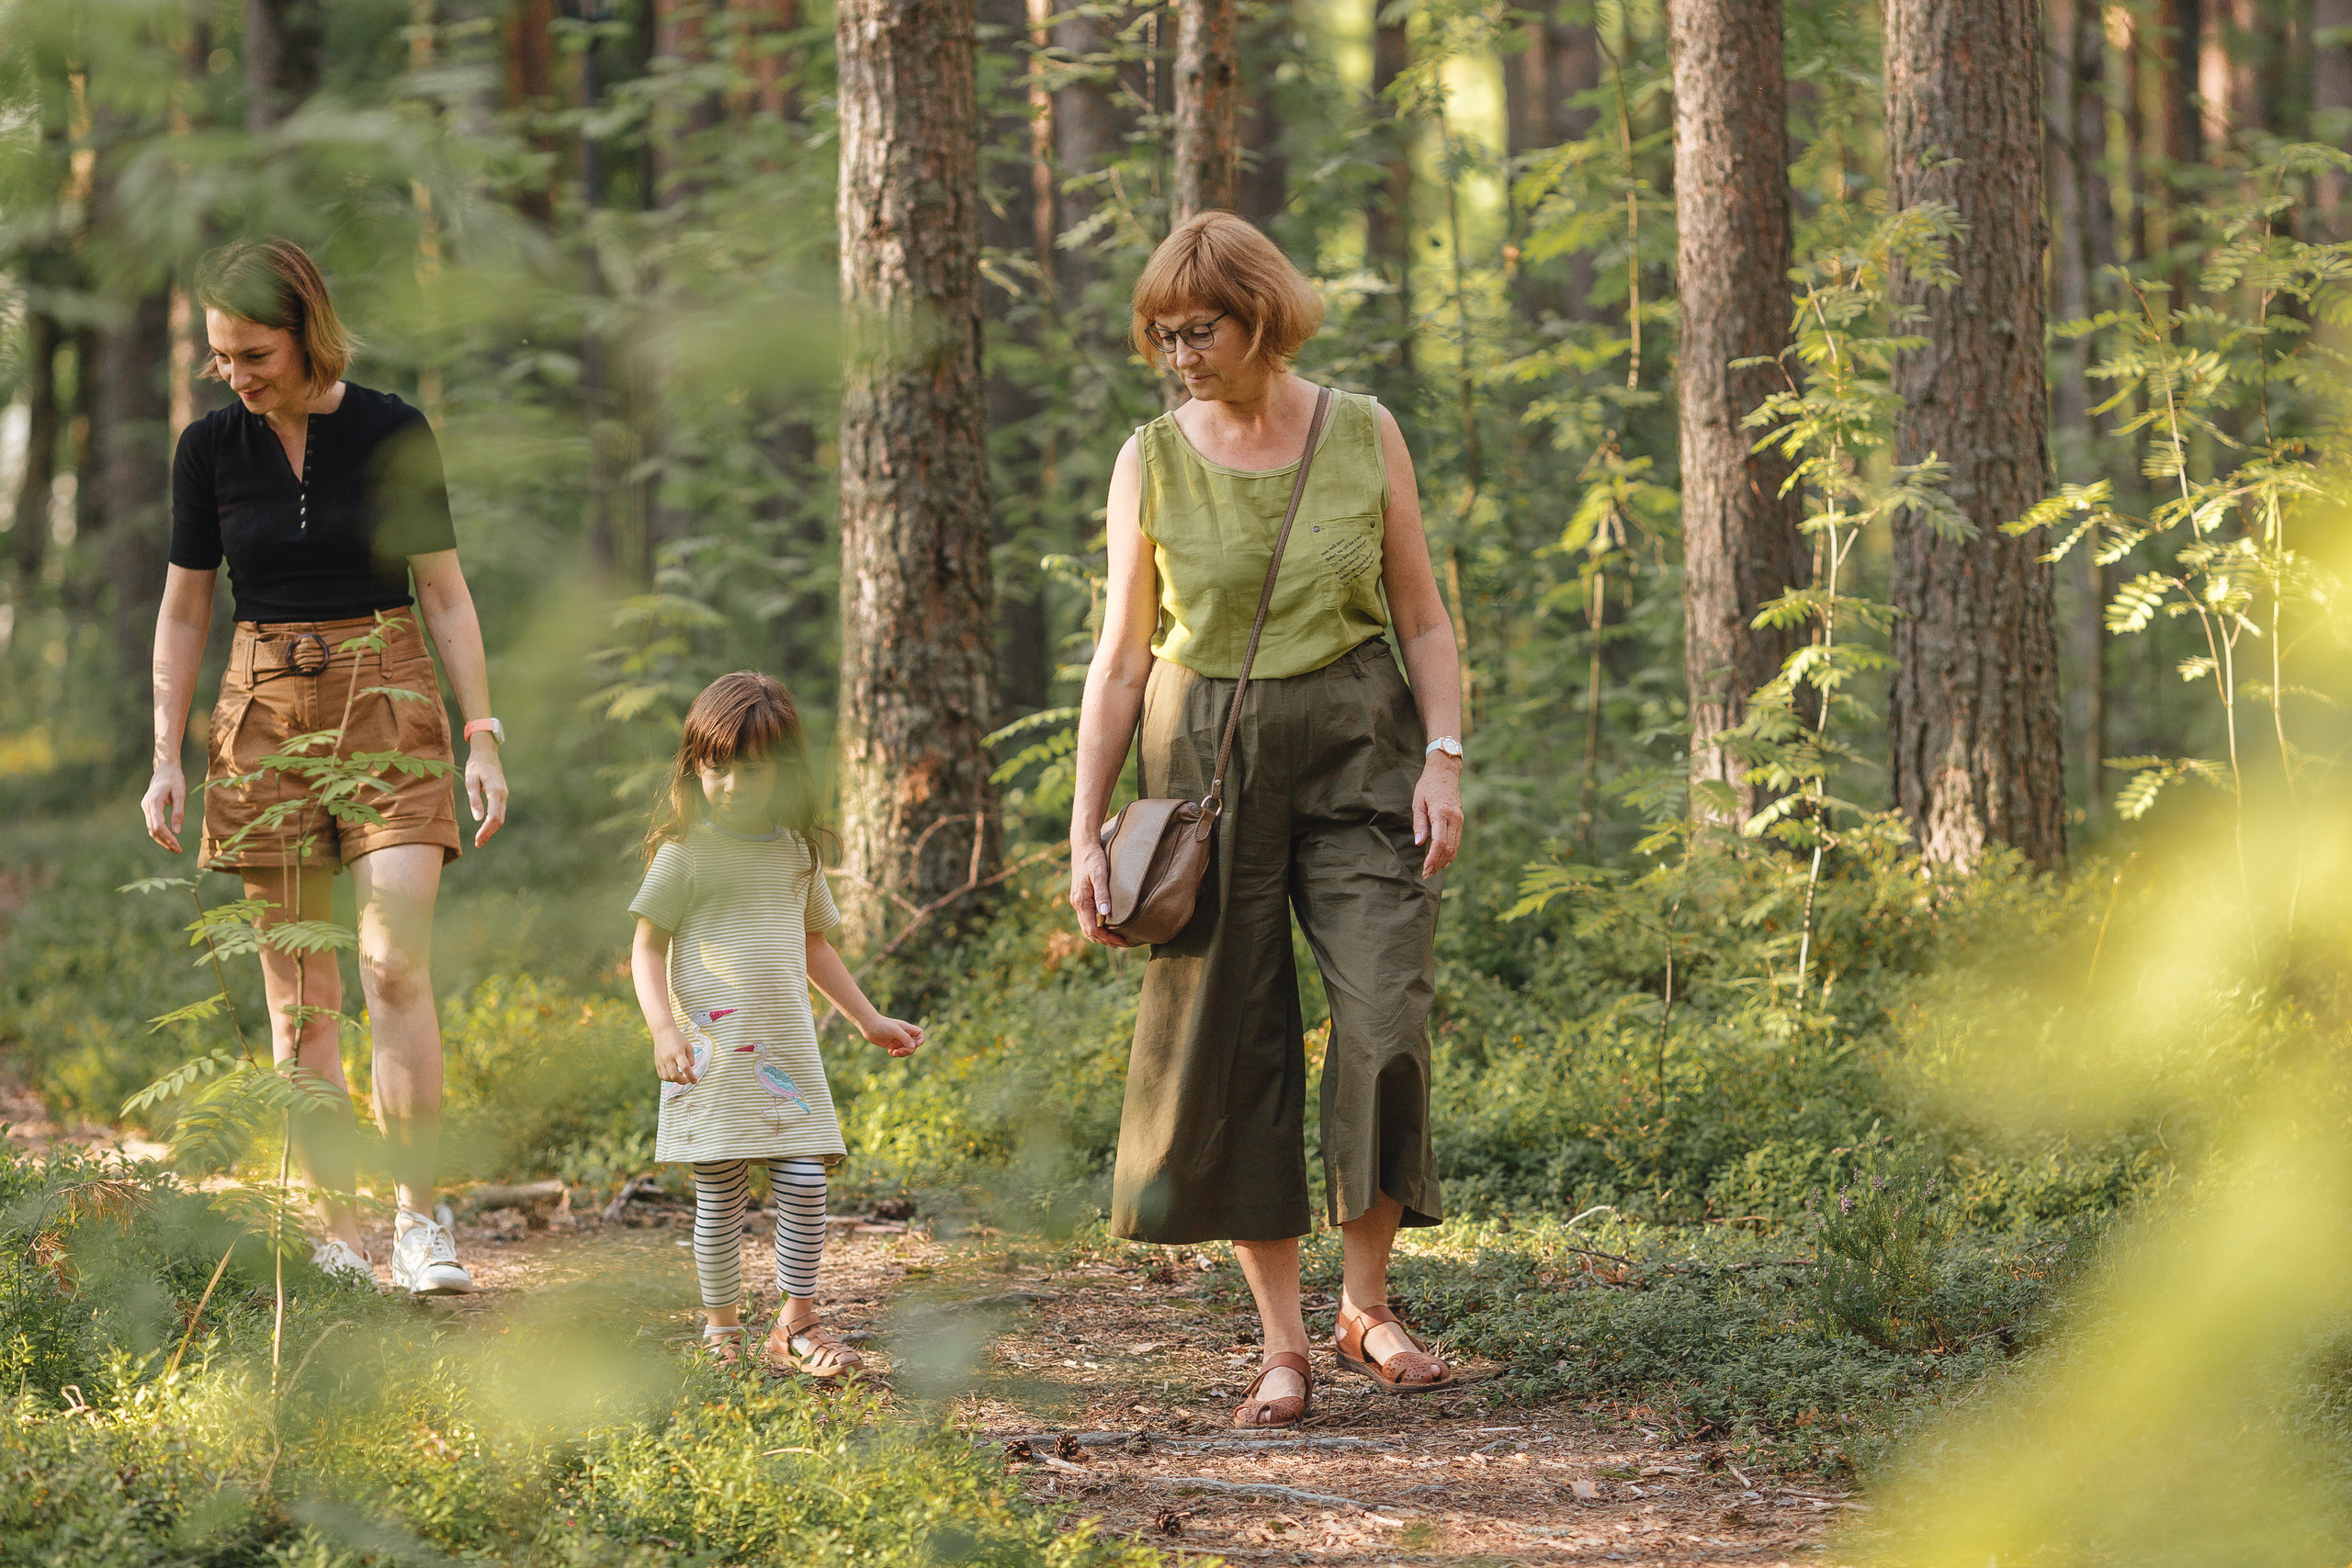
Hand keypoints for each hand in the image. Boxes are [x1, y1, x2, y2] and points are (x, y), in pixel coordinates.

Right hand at [143, 761, 186, 855]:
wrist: (165, 769)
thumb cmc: (175, 780)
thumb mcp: (180, 795)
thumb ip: (178, 812)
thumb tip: (177, 831)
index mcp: (154, 802)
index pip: (158, 825)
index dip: (168, 838)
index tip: (178, 846)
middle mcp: (146, 806)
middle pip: (153, 830)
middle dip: (165, 842)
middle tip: (178, 851)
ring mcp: (145, 807)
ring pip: (151, 829)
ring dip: (162, 840)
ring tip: (175, 848)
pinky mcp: (148, 808)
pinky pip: (152, 824)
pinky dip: (160, 833)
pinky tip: (170, 839)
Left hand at [465, 736, 508, 847]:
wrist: (486, 753)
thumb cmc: (476, 765)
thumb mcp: (470, 780)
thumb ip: (474, 799)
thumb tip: (478, 818)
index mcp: (495, 791)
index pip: (493, 816)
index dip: (486, 830)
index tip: (476, 840)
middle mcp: (503, 794)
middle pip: (499, 820)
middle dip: (489, 833)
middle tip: (477, 843)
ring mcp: (504, 794)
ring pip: (501, 817)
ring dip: (491, 829)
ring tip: (480, 839)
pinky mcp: (502, 794)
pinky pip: (500, 811)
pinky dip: (493, 822)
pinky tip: (485, 827)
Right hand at [653, 1028, 698, 1084]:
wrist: (663, 1033)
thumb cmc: (678, 1039)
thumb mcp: (688, 1046)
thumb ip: (691, 1058)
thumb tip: (690, 1069)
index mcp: (678, 1052)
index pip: (685, 1068)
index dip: (691, 1076)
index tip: (695, 1081)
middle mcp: (668, 1058)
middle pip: (674, 1076)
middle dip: (682, 1081)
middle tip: (687, 1080)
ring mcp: (661, 1061)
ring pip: (667, 1078)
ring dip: (675, 1080)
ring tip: (680, 1076)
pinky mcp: (657, 1063)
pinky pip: (662, 1076)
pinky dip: (668, 1079)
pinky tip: (673, 1075)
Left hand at [863, 1016, 924, 1057]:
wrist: (869, 1026)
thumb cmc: (882, 1025)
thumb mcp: (894, 1030)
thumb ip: (904, 1038)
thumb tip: (913, 1047)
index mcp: (907, 1029)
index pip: (919, 1034)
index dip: (920, 1040)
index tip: (914, 1045)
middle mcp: (903, 1035)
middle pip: (913, 1045)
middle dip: (908, 1050)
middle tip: (900, 1051)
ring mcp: (897, 1040)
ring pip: (906, 1050)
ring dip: (902, 1054)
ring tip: (893, 1052)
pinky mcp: (891, 1045)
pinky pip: (897, 1053)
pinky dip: (895, 1054)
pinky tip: (889, 1052)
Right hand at [1068, 835, 1135, 946]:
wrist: (1083, 846)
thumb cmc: (1093, 858)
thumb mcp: (1099, 875)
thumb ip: (1102, 894)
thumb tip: (1105, 914)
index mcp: (1081, 901)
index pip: (1092, 928)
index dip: (1107, 938)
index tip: (1122, 942)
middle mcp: (1077, 903)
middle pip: (1089, 931)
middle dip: (1104, 940)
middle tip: (1122, 944)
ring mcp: (1078, 900)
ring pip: (1087, 925)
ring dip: (1100, 935)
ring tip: (1115, 939)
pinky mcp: (1081, 897)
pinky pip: (1087, 917)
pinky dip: (1096, 925)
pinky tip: (1107, 925)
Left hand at [1412, 754, 1463, 878]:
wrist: (1445, 772)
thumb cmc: (1427, 786)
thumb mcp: (1418, 802)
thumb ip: (1419, 824)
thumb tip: (1419, 843)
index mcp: (1441, 812)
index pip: (1439, 842)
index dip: (1433, 858)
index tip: (1425, 869)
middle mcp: (1454, 818)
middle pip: (1449, 847)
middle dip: (1438, 863)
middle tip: (1426, 874)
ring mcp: (1460, 819)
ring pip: (1455, 846)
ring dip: (1444, 861)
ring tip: (1433, 870)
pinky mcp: (1460, 820)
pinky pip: (1457, 841)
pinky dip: (1451, 853)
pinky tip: (1443, 861)